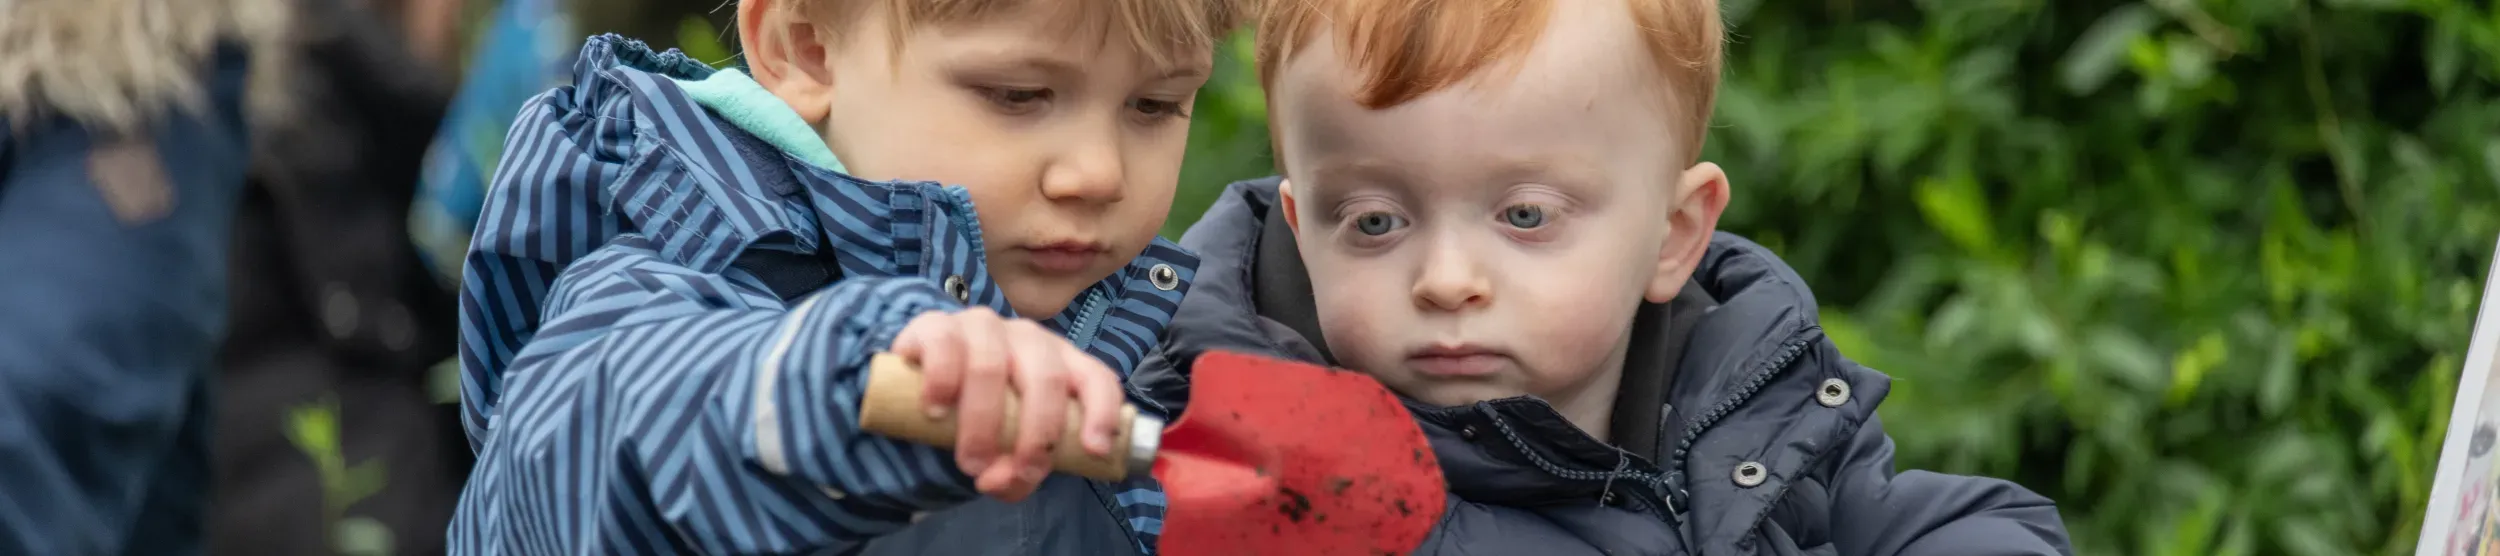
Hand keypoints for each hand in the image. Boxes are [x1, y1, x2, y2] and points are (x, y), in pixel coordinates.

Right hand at [891, 307, 1122, 501]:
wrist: (923, 388)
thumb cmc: (981, 418)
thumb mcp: (1009, 449)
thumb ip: (1013, 472)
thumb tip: (997, 482)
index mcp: (1061, 364)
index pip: (1097, 378)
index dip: (1102, 412)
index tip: (1094, 450)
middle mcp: (1029, 339)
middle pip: (1047, 379)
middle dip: (1033, 436)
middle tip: (1007, 474)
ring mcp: (984, 327)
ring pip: (991, 366)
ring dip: (981, 422)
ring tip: (969, 460)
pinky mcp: (937, 324)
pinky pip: (945, 345)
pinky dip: (941, 381)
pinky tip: (934, 410)